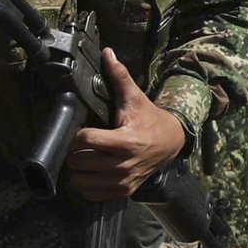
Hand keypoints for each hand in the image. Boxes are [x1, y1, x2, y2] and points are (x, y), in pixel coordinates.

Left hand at [64, 49, 187, 201]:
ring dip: (78, 170)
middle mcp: (124, 164)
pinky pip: (93, 195)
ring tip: (85, 158)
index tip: (84, 130)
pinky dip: (87, 186)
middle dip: (76, 151)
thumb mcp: (135, 98)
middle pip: (80, 161)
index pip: (85, 139)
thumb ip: (119, 76)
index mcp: (125, 141)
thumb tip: (107, 52)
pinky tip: (92, 173)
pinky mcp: (123, 191)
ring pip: (82, 181)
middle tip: (82, 145)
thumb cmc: (149, 119)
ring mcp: (123, 181)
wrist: (171, 142)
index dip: (79, 134)